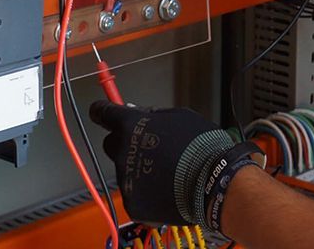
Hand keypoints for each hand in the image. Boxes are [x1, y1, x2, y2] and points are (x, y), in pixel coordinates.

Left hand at [89, 101, 260, 229]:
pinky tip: (166, 185)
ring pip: (125, 169)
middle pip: (112, 143)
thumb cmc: (201, 146)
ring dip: (140, 167)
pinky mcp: (133, 202)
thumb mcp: (180, 116)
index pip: (103, 112)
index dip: (102, 110)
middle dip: (125, 142)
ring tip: (167, 168)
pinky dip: (147, 190)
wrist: (213, 181)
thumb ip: (153, 115)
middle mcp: (122, 151)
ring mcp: (125, 179)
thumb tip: (139, 114)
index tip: (99, 110)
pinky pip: (135, 191)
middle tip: (149, 146)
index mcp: (131, 126)